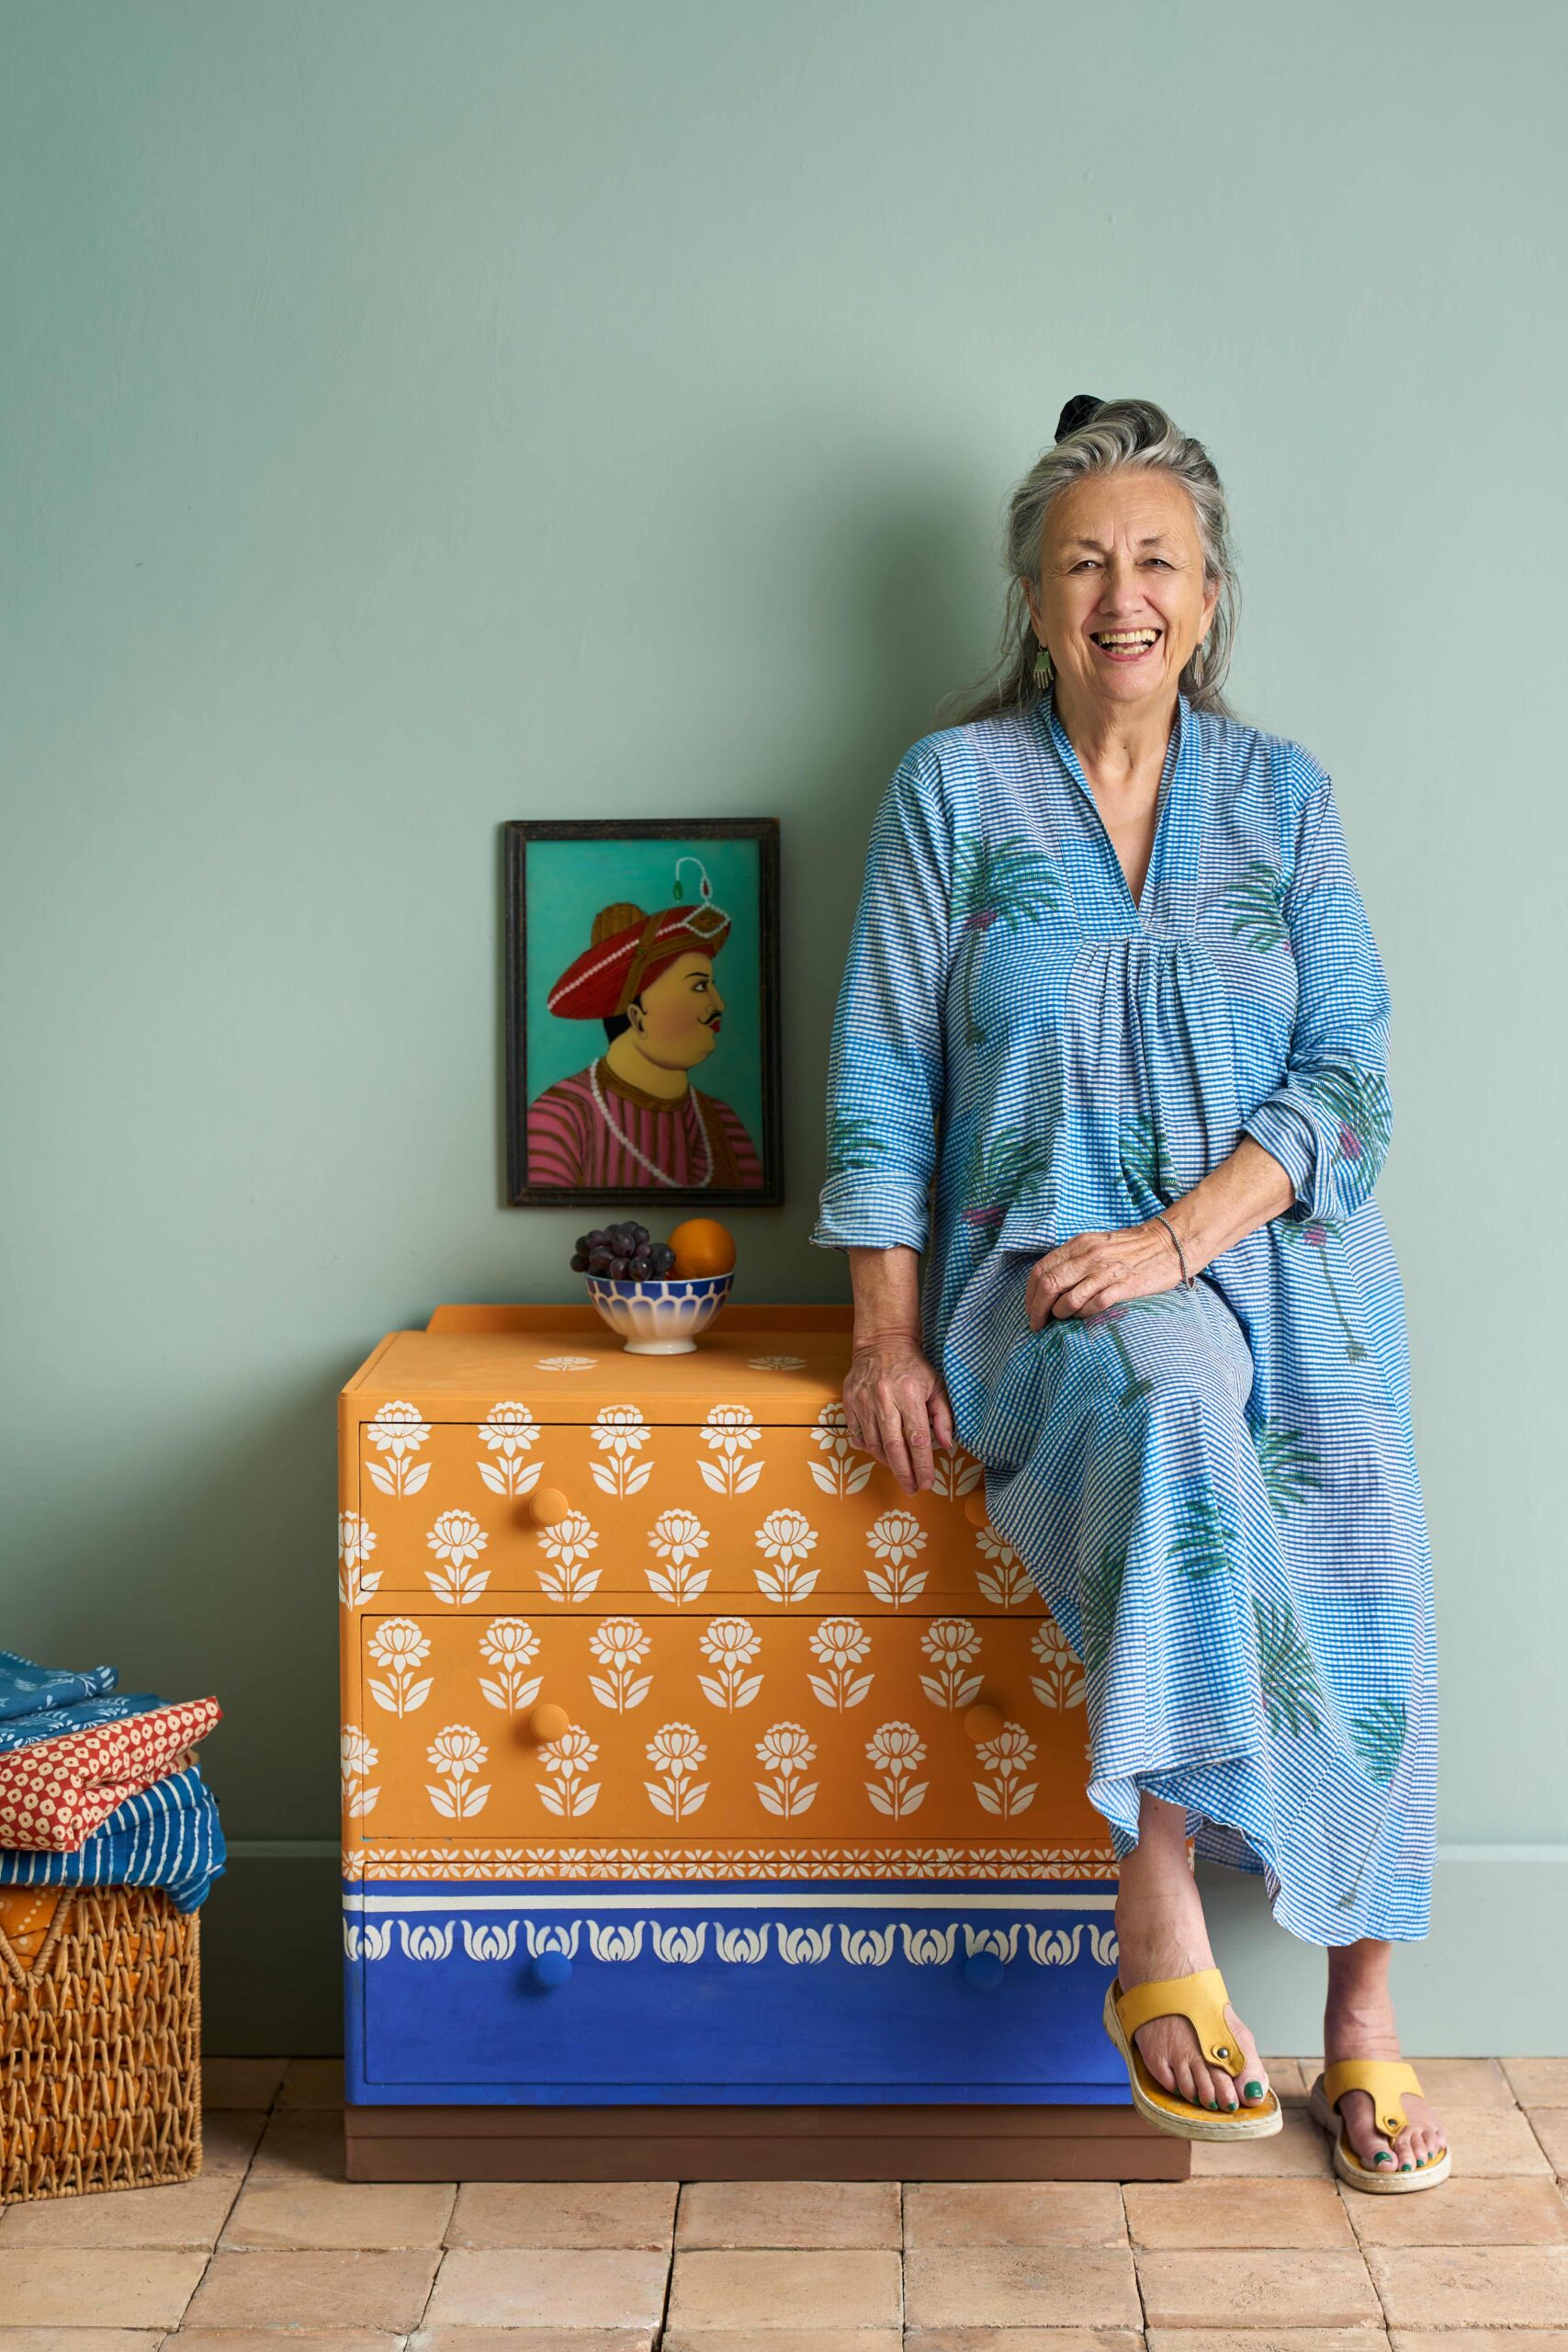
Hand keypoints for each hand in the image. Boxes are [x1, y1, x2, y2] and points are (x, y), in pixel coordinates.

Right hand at [842, 1333, 954, 1495]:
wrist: (882, 1343)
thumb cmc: (913, 1367)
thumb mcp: (936, 1385)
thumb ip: (944, 1416)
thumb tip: (947, 1445)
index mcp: (908, 1394)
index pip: (917, 1438)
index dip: (922, 1464)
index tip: (927, 1482)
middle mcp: (884, 1399)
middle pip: (893, 1446)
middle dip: (903, 1472)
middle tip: (911, 1488)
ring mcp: (863, 1401)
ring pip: (873, 1443)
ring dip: (887, 1462)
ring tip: (899, 1470)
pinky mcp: (849, 1402)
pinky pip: (857, 1434)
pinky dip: (869, 1448)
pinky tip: (880, 1452)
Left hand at [1025, 1219, 1191, 1329]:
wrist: (1168, 1244)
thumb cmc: (1130, 1249)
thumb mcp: (1095, 1245)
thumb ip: (1073, 1260)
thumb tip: (1048, 1284)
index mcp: (1078, 1245)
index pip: (1041, 1270)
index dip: (1029, 1294)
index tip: (1030, 1309)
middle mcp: (1088, 1256)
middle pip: (1049, 1286)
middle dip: (1037, 1310)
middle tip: (1037, 1324)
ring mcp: (1106, 1271)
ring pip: (1068, 1298)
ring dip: (1059, 1315)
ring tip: (1060, 1321)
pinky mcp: (1124, 1286)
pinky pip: (1095, 1305)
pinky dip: (1083, 1315)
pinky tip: (1083, 1317)